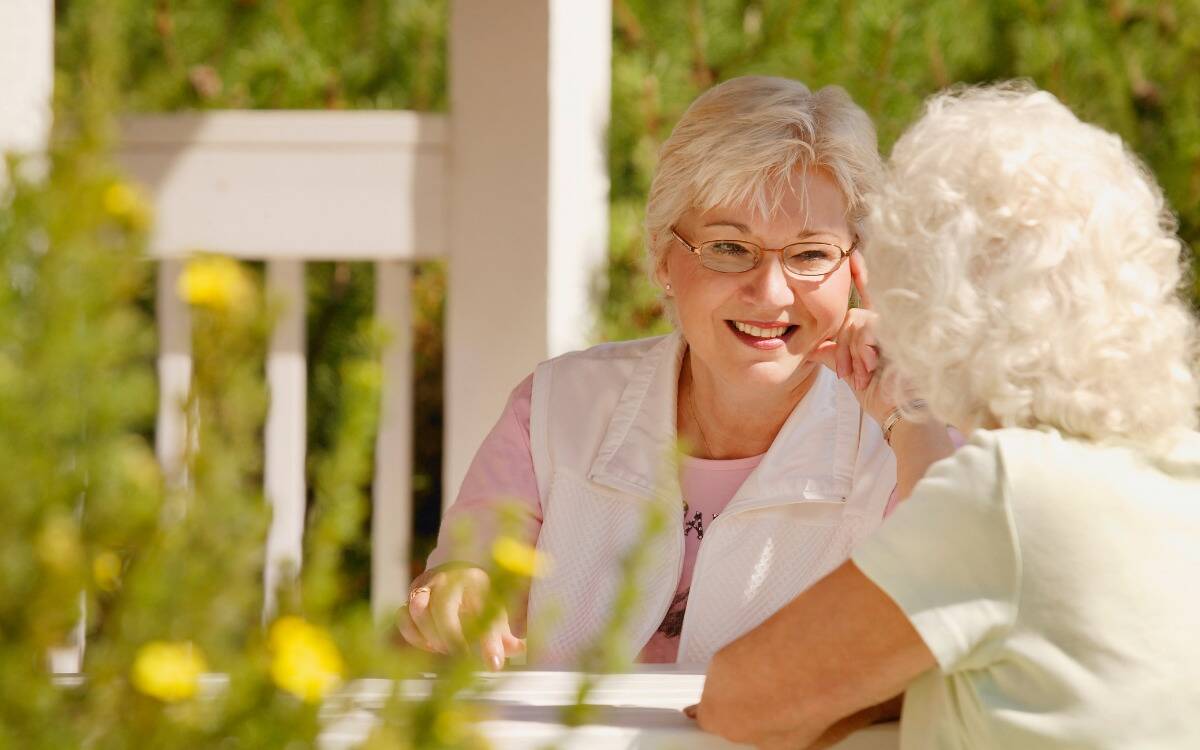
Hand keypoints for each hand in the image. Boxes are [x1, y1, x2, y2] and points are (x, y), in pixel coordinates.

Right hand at [395, 563, 524, 669]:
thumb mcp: (495, 615)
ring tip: (444, 648)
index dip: (487, 641)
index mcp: (476, 581)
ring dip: (430, 636)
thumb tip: (519, 649)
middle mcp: (449, 578)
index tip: (492, 664)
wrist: (456, 577)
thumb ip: (505, 636)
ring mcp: (426, 584)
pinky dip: (413, 635)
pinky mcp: (410, 595)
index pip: (483, 610)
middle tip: (460, 655)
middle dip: (451, 638)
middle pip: (442, 607)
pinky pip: (403, 616)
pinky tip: (428, 644)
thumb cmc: (480, 600)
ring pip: (418, 610)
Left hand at [809, 254, 911, 424]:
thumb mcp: (852, 373)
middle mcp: (891, 323)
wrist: (902, 414)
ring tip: (862, 377)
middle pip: (850, 317)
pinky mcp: (901, 329)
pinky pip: (866, 327)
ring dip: (853, 353)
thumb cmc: (882, 396)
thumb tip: (812, 348)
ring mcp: (898, 324)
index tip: (852, 253)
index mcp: (879, 331)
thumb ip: (835, 356)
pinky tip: (872, 367)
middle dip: (842, 348)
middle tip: (848, 375)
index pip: (867, 299)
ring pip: (855, 322)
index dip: (861, 274)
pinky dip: (862, 349)